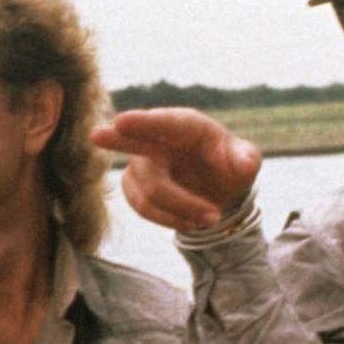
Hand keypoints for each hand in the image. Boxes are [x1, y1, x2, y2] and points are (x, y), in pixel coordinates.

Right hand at [92, 108, 262, 232]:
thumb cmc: (230, 167)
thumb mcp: (246, 162)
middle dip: (116, 140)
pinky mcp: (134, 186)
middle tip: (97, 135)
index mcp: (187, 126)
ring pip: (148, 190)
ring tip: (210, 217)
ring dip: (179, 209)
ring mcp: (142, 164)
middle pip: (133, 141)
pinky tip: (190, 221)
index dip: (144, 123)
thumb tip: (240, 164)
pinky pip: (143, 207)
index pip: (166, 123)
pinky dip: (169, 219)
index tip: (122, 121)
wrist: (217, 192)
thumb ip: (246, 160)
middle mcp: (158, 140)